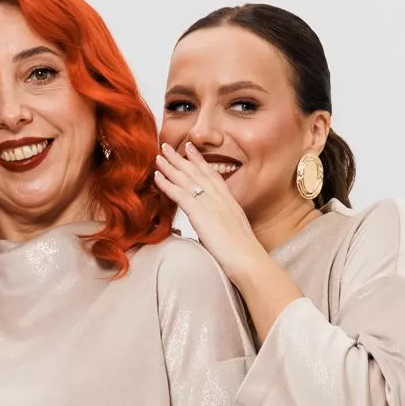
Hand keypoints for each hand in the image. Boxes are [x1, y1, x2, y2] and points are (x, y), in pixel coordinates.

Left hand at [154, 140, 267, 281]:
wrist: (248, 259)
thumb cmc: (244, 255)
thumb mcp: (234, 235)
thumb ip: (221, 228)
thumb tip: (212, 234)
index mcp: (229, 202)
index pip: (212, 176)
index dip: (200, 162)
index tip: (190, 149)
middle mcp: (220, 198)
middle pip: (197, 172)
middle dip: (181, 158)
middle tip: (168, 146)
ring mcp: (210, 203)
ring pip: (187, 179)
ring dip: (171, 166)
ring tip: (158, 154)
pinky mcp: (200, 213)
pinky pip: (180, 194)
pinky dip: (167, 184)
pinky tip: (156, 176)